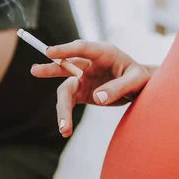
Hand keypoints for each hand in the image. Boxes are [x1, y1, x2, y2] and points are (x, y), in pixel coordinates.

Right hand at [30, 40, 149, 136]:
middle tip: (35, 71)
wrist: (143, 89)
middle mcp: (89, 64)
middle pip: (66, 66)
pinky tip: (65, 130)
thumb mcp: (136, 81)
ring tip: (64, 129)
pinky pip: (69, 102)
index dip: (65, 49)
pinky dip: (65, 115)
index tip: (50, 53)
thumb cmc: (141, 78)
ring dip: (62, 108)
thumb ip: (118, 87)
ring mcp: (84, 78)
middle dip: (51, 69)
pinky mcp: (83, 92)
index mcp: (104, 53)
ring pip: (65, 89)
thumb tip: (97, 98)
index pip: (81, 48)